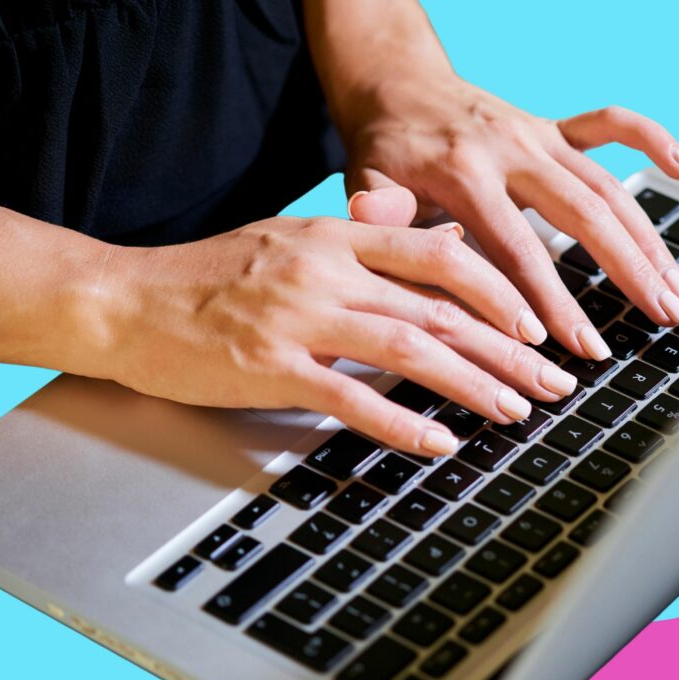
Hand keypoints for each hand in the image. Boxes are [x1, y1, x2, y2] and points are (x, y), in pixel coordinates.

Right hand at [97, 217, 579, 455]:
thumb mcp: (293, 239)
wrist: (126, 299)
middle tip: (553, 383)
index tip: (535, 325)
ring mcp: (298, 319)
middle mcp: (327, 271)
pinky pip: (353, 399)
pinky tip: (441, 443)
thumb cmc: (210, 276)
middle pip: (441, 309)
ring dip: (474, 384)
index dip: (500, 291)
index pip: (441, 255)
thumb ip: (365, 241)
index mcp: (336, 236)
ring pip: (412, 350)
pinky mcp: (270, 369)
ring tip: (515, 413)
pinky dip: (404, 424)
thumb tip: (438, 241)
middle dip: (509, 351)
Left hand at [338, 72, 678, 358]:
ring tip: (678, 289)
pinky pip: (609, 124)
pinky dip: (652, 138)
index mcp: (464, 173)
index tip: (577, 344)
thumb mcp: (365, 183)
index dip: (548, 299)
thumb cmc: (383, 150)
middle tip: (661, 319)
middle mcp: (511, 149)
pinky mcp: (552, 126)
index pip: (515, 248)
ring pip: (608, 184)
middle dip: (627, 272)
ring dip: (649, 237)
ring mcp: (537, 135)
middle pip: (583, 214)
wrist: (395, 87)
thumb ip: (380, 212)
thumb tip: (388, 229)